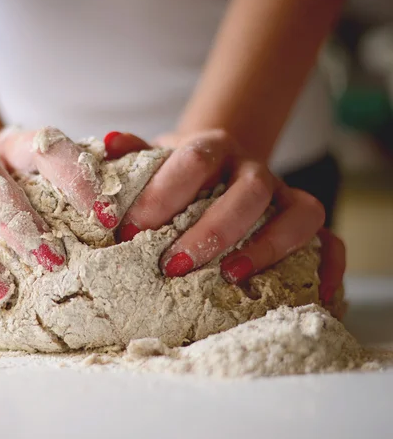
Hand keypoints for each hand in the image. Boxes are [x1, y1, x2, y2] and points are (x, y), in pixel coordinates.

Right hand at [0, 127, 118, 302]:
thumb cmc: (28, 184)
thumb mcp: (57, 171)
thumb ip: (94, 169)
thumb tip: (130, 162)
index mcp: (17, 147)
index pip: (47, 148)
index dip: (75, 179)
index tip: (105, 219)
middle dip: (23, 226)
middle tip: (53, 261)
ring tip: (1, 291)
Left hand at [105, 130, 342, 302]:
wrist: (217, 166)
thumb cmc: (178, 172)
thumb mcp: (154, 157)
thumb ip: (133, 154)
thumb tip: (107, 143)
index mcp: (213, 148)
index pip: (196, 159)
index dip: (165, 194)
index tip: (130, 231)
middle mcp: (253, 169)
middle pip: (249, 191)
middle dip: (212, 230)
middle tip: (174, 265)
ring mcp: (284, 195)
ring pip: (300, 213)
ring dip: (269, 247)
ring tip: (230, 277)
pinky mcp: (302, 222)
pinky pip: (330, 240)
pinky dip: (328, 266)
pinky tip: (314, 295)